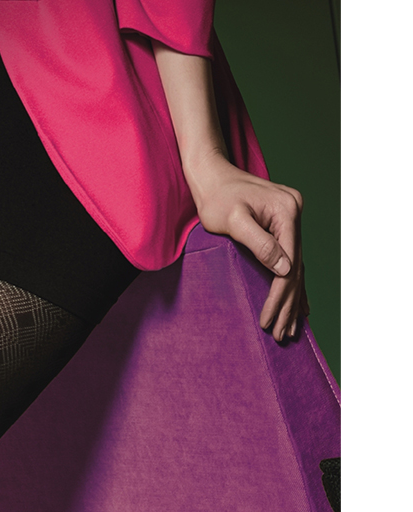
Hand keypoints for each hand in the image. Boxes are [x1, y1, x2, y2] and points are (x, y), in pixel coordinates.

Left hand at [184, 151, 308, 342]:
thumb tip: (285, 269)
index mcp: (287, 211)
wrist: (211, 175)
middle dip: (288, 305)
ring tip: (290, 329)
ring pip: (296, 266)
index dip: (279, 297)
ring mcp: (291, 218)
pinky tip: (299, 304)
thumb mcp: (233, 221)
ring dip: (293, 299)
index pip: (289, 264)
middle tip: (280, 336)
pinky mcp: (283, 224)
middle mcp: (295, 213)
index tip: (268, 322)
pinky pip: (291, 258)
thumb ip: (260, 244)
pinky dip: (292, 283)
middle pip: (296, 268)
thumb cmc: (216, 197)